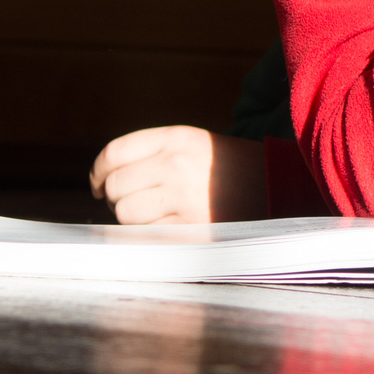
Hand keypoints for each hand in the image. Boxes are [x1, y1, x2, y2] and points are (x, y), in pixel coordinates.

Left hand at [89, 125, 265, 223]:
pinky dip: (149, 235)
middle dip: (115, 198)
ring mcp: (182, 197)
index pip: (114, 153)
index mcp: (176, 138)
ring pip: (125, 213)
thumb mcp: (193, 143)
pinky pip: (145, 235)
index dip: (97, 172)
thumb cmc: (228, 167)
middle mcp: (175, 164)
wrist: (276, 186)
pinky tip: (168, 228)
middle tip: (133, 202)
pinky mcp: (189, 228)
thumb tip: (104, 179)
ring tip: (155, 215)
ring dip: (132, 219)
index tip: (97, 184)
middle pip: (114, 186)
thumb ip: (151, 153)